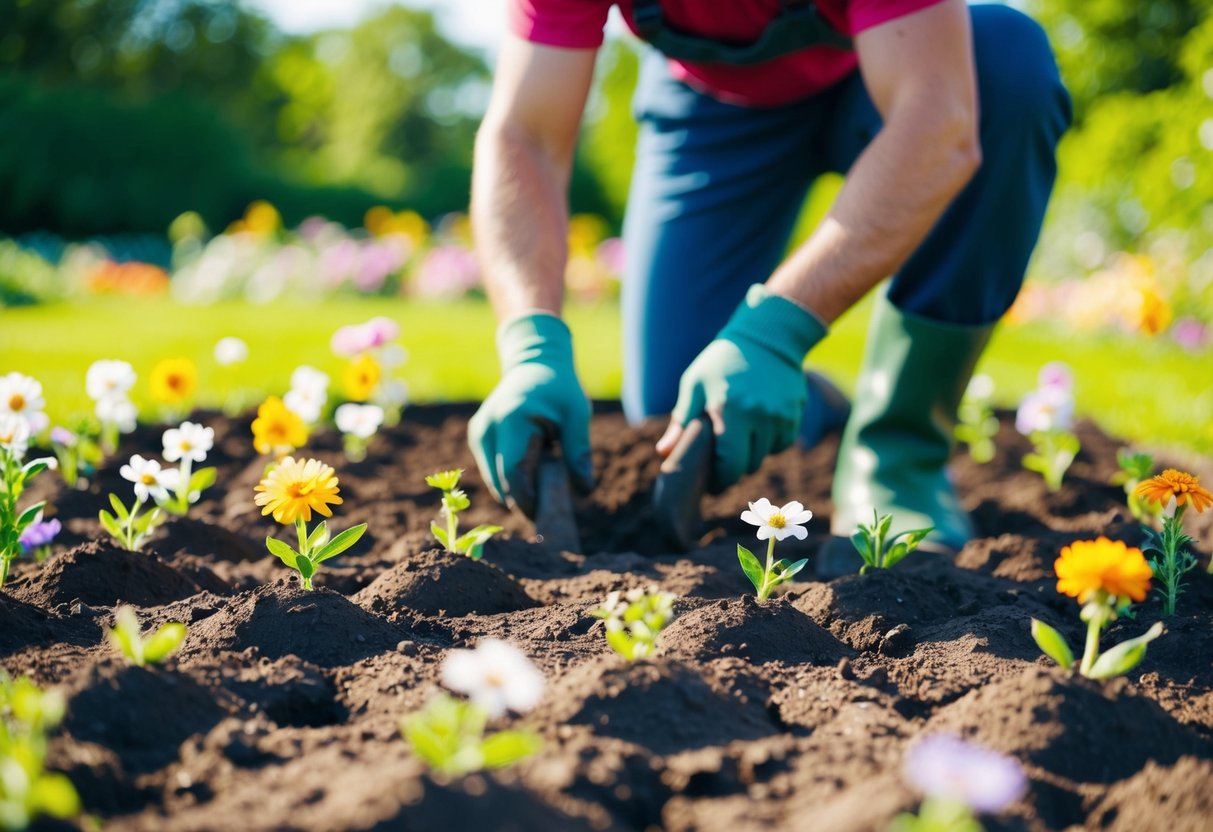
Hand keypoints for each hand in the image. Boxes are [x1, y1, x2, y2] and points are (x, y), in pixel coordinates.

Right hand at [469, 314, 593, 515]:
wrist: (534, 364)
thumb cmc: (560, 390)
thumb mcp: (578, 414)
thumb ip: (578, 451)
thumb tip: (585, 491)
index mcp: (512, 419)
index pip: (513, 472)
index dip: (527, 499)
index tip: (546, 513)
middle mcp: (488, 426)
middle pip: (501, 481)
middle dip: (524, 500)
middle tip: (549, 506)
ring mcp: (478, 432)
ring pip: (494, 480)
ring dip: (517, 490)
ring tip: (543, 478)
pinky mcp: (477, 436)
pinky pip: (492, 470)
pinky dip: (511, 478)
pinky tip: (531, 465)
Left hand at [657, 285, 826, 491]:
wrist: (767, 334)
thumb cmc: (722, 360)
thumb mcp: (695, 385)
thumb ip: (681, 422)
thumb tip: (663, 453)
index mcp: (728, 411)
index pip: (729, 465)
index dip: (720, 479)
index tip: (713, 481)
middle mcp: (758, 416)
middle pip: (748, 465)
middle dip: (734, 467)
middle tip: (723, 459)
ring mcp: (780, 415)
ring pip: (767, 455)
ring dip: (753, 453)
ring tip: (741, 435)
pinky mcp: (794, 412)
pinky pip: (783, 443)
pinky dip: (772, 442)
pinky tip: (760, 426)